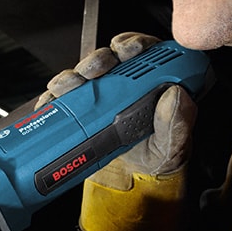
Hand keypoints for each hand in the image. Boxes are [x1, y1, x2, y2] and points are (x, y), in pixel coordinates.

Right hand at [41, 32, 197, 230]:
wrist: (129, 186)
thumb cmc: (155, 159)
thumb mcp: (172, 146)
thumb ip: (178, 122)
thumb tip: (175, 94)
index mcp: (150, 84)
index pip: (143, 52)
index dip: (135, 44)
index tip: (132, 51)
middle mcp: (122, 85)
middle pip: (108, 58)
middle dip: (100, 58)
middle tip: (98, 67)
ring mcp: (97, 97)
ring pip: (82, 73)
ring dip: (75, 74)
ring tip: (72, 84)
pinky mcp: (76, 111)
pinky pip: (61, 98)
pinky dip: (54, 96)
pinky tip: (53, 99)